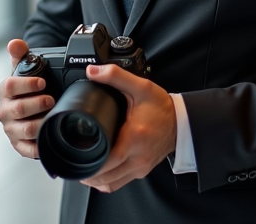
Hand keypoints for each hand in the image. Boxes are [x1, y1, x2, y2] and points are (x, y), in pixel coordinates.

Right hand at [0, 39, 55, 158]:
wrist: (32, 105)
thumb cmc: (29, 87)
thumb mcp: (25, 69)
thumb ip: (21, 54)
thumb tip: (14, 43)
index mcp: (4, 91)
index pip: (9, 87)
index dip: (26, 84)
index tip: (42, 82)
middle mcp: (4, 111)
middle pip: (17, 109)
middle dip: (37, 103)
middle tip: (51, 99)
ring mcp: (11, 129)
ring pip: (23, 129)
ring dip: (39, 123)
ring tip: (52, 115)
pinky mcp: (19, 144)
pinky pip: (27, 148)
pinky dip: (38, 146)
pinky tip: (48, 138)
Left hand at [80, 64, 176, 193]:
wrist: (182, 122)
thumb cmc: (162, 107)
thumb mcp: (141, 87)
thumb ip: (116, 77)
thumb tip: (93, 71)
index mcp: (134, 138)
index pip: (106, 161)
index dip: (87, 163)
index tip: (75, 154)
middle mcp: (137, 157)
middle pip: (105, 178)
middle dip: (86, 173)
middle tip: (73, 161)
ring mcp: (140, 167)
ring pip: (110, 184)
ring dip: (95, 180)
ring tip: (83, 167)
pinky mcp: (142, 171)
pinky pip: (119, 183)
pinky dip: (106, 181)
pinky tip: (99, 171)